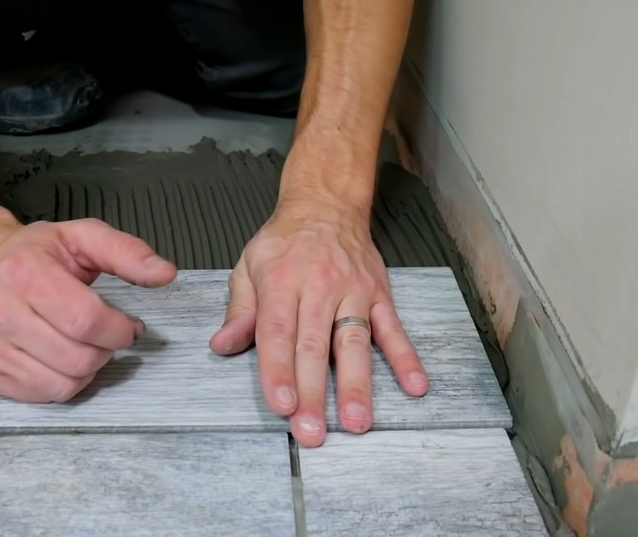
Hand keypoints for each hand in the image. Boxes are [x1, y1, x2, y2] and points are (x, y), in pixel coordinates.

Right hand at [0, 218, 176, 401]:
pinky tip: (62, 357)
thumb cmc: (36, 253)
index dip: (119, 329)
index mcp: (23, 272)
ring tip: (85, 345)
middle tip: (107, 335)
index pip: (84, 320)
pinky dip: (64, 382)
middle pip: (76, 357)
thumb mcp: (82, 237)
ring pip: (61, 384)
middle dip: (106, 350)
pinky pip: (42, 395)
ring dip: (87, 369)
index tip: (130, 325)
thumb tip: (165, 273)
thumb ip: (126, 252)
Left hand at [210, 204, 428, 446]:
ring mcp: (354, 292)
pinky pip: (394, 330)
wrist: (327, 205)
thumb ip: (240, 310)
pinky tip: (415, 386)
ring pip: (354, 343)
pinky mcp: (379, 295)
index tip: (281, 404)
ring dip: (356, 385)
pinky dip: (406, 358)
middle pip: (315, 346)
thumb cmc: (284, 242)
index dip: (278, 370)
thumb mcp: (249, 266)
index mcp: (282, 281)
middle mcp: (320, 287)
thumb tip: (223, 345)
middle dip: (313, 393)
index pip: (278, 332)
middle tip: (311, 431)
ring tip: (356, 421)